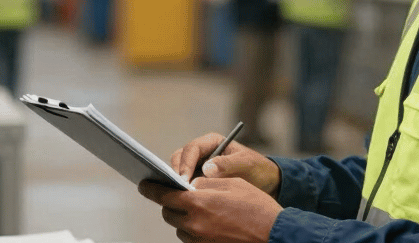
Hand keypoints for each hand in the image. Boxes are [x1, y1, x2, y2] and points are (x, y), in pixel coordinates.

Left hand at [138, 176, 282, 242]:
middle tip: (180, 195)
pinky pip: (190, 238)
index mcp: (198, 202)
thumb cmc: (257, 207)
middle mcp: (194, 224)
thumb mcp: (233, 184)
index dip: (151, 189)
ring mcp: (199, 240)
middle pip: (168, 212)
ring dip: (183, 217)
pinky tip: (208, 223)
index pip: (164, 194)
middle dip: (170, 202)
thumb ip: (207, 182)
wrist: (274, 235)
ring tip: (200, 209)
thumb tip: (190, 184)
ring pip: (179, 227)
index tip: (143, 184)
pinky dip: (193, 229)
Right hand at [171, 133, 280, 196]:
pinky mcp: (198, 180)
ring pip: (179, 172)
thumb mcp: (246, 164)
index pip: (192, 149)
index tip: (184, 179)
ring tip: (181, 198)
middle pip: (179, 159)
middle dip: (177, 173)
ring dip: (177, 183)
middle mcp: (202, 153)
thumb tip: (206, 169)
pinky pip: (185, 184)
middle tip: (179, 190)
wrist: (265, 183)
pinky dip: (183, 192)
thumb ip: (228, 165)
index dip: (186, 163)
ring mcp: (198, 166)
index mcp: (212, 142)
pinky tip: (187, 202)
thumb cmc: (257, 169)